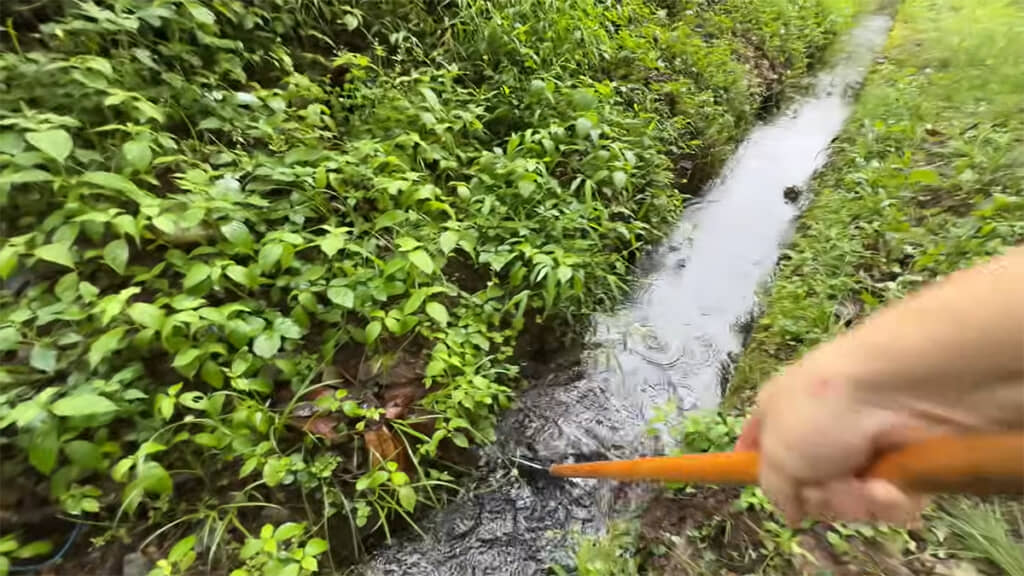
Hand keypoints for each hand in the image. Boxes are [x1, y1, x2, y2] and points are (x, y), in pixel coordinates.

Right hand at [734, 358, 974, 526]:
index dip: (764, 473)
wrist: (898, 390)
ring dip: (856, 500)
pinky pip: (888, 501)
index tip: (776, 497)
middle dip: (820, 497)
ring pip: (851, 501)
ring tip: (865, 485)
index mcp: (779, 414)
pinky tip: (890, 486)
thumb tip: (791, 512)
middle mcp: (819, 431)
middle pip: (809, 488)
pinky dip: (888, 498)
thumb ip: (773, 488)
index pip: (760, 446)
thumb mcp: (777, 453)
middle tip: (825, 489)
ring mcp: (862, 448)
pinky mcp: (901, 463)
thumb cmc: (822, 412)